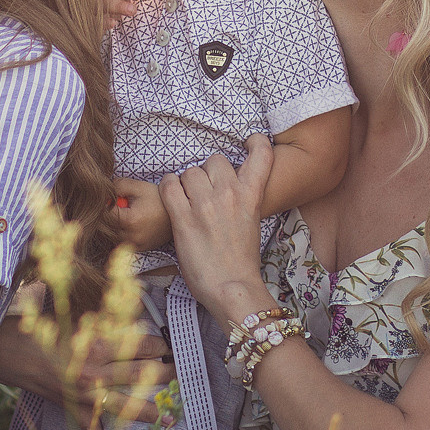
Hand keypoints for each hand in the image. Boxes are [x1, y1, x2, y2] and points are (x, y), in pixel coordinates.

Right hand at [0, 310, 172, 429]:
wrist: (9, 347)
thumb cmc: (43, 327)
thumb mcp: (77, 318)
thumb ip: (104, 322)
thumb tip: (131, 320)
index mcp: (97, 344)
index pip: (141, 344)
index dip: (159, 344)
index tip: (169, 344)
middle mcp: (94, 371)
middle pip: (140, 374)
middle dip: (164, 374)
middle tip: (180, 373)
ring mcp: (83, 393)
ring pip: (123, 405)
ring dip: (148, 412)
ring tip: (169, 417)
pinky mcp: (70, 406)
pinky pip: (86, 428)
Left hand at [111, 178, 172, 251]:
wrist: (177, 212)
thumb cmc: (158, 198)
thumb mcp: (138, 186)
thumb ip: (117, 185)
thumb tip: (103, 190)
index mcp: (129, 220)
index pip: (104, 214)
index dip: (105, 204)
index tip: (112, 199)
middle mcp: (131, 237)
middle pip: (106, 228)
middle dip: (109, 216)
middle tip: (119, 206)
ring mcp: (135, 245)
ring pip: (112, 237)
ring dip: (114, 226)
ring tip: (126, 215)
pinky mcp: (140, 249)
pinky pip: (122, 243)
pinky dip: (122, 234)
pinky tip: (132, 224)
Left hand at [161, 135, 277, 326]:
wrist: (232, 287)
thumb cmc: (240, 262)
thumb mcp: (250, 224)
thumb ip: (242, 202)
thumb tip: (228, 192)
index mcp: (251, 196)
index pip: (261, 154)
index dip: (256, 142)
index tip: (249, 142)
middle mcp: (230, 194)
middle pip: (214, 160)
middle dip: (208, 172)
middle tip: (204, 190)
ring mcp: (206, 204)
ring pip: (190, 171)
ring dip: (186, 182)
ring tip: (186, 199)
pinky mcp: (183, 217)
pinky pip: (169, 185)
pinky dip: (168, 187)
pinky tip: (171, 197)